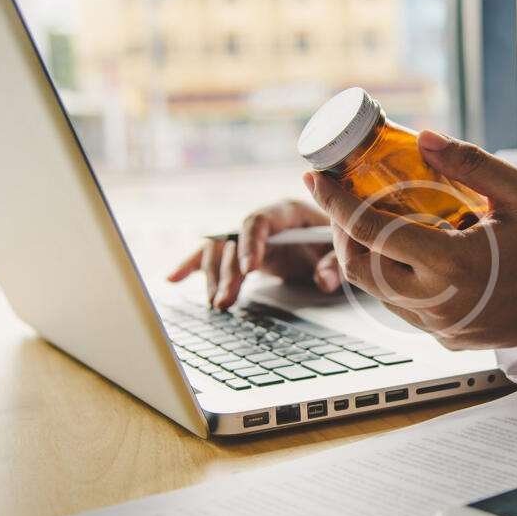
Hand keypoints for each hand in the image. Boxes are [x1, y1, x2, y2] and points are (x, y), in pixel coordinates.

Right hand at [167, 200, 339, 308]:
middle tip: (226, 300)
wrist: (334, 242)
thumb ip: (335, 264)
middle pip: (234, 240)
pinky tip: (173, 279)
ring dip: (214, 278)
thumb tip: (323, 281)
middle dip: (228, 271)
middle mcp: (263, 222)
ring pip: (220, 251)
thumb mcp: (342, 251)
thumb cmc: (338, 241)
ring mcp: (250, 237)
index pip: (260, 221)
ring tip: (217, 304)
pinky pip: (213, 256)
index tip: (249, 268)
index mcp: (287, 212)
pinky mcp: (242, 252)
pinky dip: (192, 266)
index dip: (251, 243)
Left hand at [304, 130, 516, 349]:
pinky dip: (390, 276)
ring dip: (364, 254)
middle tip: (341, 201)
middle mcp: (437, 302)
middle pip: (359, 267)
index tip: (315, 178)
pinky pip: (401, 306)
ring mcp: (438, 326)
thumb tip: (423, 138)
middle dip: (340, 231)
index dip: (335, 202)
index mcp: (453, 265)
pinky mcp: (444, 338)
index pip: (372, 231)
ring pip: (375, 290)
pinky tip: (405, 251)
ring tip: (371, 220)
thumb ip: (469, 162)